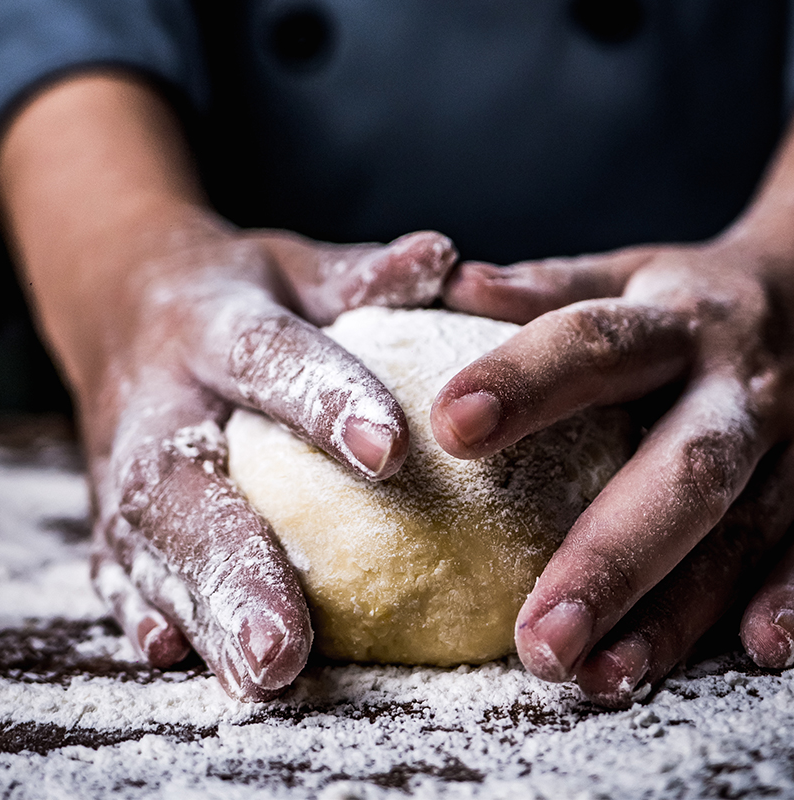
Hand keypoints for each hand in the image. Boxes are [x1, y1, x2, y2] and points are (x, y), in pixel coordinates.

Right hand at [0, 71, 456, 699]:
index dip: (323, 399)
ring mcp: (124, 461)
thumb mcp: (296, 267)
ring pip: (153, 544)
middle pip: (189, 486)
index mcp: (209, 323)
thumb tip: (446, 255)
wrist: (127, 304)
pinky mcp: (111, 504)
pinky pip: (119, 560)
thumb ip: (363, 275)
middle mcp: (159, 400)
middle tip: (290, 644)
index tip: (390, 453)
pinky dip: (141, 606)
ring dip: (202, 613)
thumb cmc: (239, 292)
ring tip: (259, 676)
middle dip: (239, 565)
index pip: (268, 358)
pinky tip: (173, 652)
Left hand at [433, 234, 793, 706]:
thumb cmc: (683, 298)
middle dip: (609, 554)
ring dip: (678, 612)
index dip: (524, 380)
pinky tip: (752, 651)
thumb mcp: (621, 274)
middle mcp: (739, 384)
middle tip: (536, 634)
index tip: (451, 425)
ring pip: (744, 531)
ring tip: (598, 674)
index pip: (591, 343)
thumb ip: (547, 287)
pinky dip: (788, 597)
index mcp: (671, 318)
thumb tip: (457, 283)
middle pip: (681, 468)